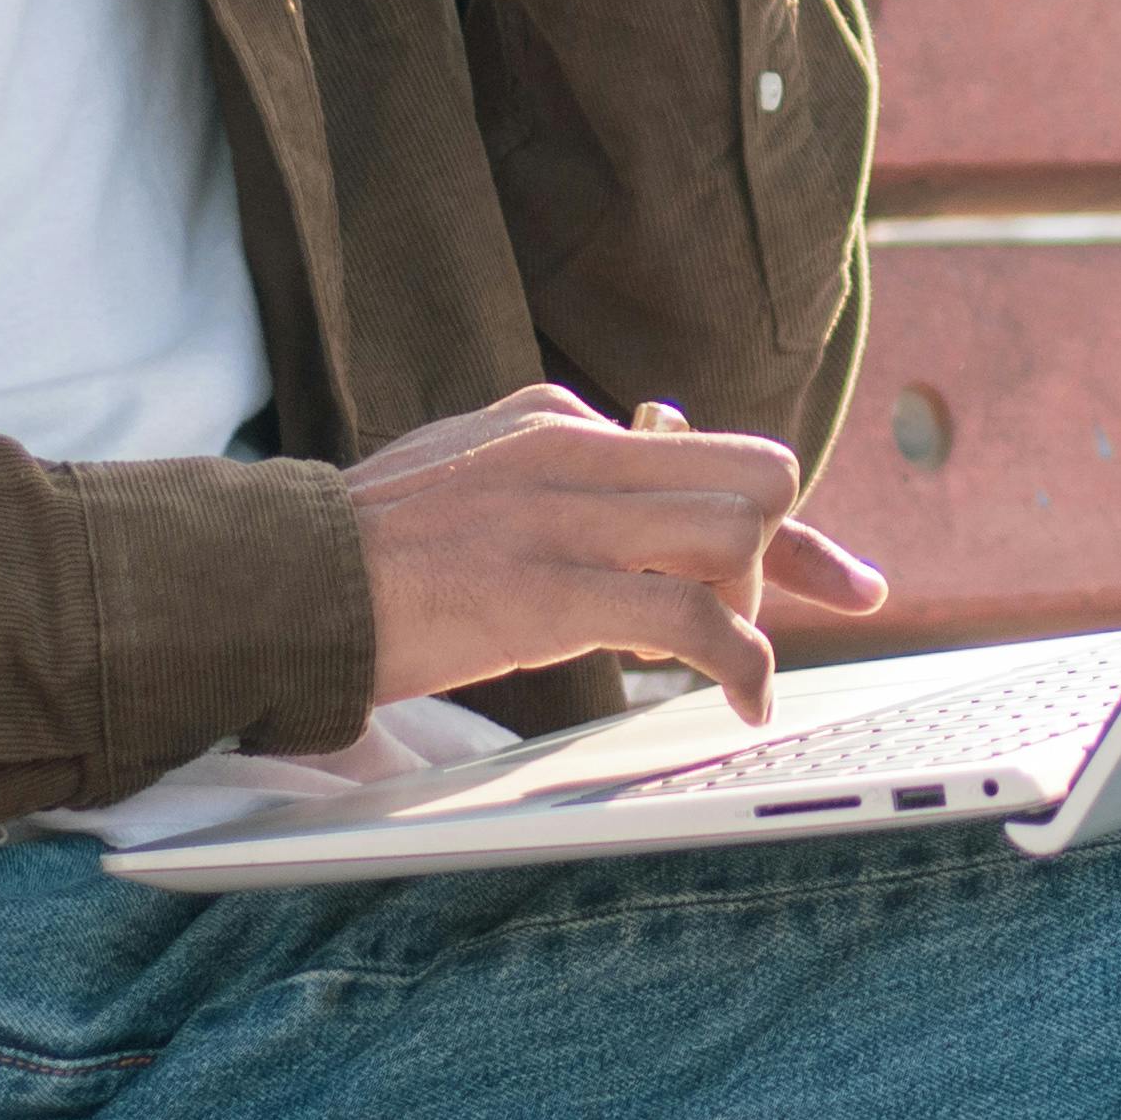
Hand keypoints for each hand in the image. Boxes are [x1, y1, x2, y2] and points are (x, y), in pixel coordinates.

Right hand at [342, 386, 886, 722]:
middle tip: (761, 619)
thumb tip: (621, 478)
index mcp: (556, 420)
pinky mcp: (547, 588)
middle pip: (754, 475)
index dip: (786, 521)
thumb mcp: (464, 472)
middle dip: (782, 557)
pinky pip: (690, 615)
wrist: (279, 581)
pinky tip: (741, 700)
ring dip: (749, 607)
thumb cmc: (364, 551)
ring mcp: (562, 516)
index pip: (708, 450)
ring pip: (733, 534)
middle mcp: (573, 448)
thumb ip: (546, 472)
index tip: (841, 575)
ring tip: (712, 660)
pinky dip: (740, 660)